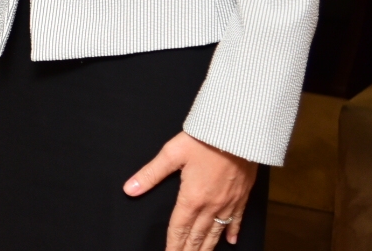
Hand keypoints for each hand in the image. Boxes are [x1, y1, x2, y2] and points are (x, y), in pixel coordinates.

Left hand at [126, 132, 257, 247]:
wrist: (238, 131)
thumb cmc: (204, 139)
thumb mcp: (172, 153)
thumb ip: (151, 174)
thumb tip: (129, 188)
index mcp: (192, 197)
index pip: (178, 228)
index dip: (173, 244)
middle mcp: (210, 205)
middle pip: (197, 236)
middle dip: (188, 250)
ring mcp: (228, 203)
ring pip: (215, 233)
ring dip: (206, 247)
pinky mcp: (241, 196)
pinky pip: (237, 220)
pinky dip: (232, 232)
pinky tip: (230, 242)